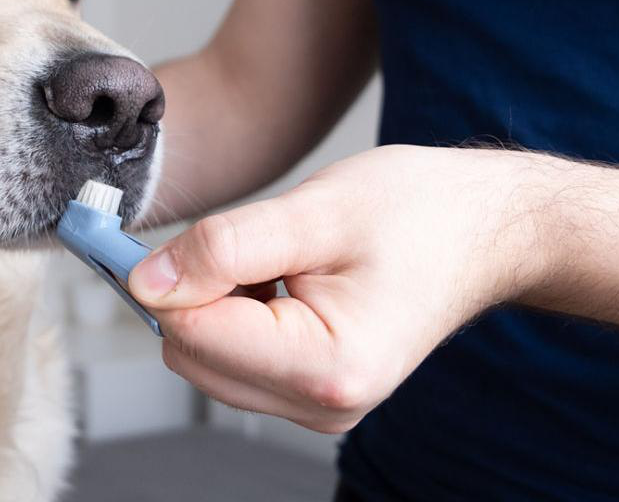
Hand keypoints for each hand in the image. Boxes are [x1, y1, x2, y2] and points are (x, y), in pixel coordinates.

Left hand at [128, 145, 556, 432]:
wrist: (484, 231)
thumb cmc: (419, 213)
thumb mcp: (315, 212)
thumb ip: (224, 248)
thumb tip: (144, 282)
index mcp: (327, 368)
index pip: (191, 332)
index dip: (160, 278)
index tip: (134, 236)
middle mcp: (322, 406)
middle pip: (190, 352)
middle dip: (192, 290)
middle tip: (240, 235)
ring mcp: (317, 407)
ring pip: (204, 356)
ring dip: (216, 299)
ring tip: (279, 257)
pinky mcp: (311, 394)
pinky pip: (233, 357)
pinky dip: (235, 312)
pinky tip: (281, 278)